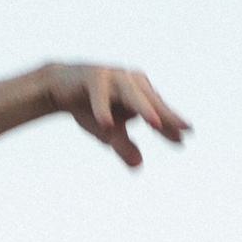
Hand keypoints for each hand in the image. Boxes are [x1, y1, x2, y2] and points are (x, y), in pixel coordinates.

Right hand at [45, 62, 189, 167]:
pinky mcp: (92, 76)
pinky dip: (103, 108)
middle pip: (151, 101)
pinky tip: (107, 124)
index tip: (184, 140)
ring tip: (155, 124)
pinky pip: (99, 94)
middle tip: (184, 128)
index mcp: (139, 92)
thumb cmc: (88, 107)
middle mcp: (130, 81)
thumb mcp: (107, 131)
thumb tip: (139, 165)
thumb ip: (123, 145)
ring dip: (142, 108)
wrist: (57, 87)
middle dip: (166, 115)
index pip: (158, 111)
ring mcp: (112, 76)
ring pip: (130, 93)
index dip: (171, 125)